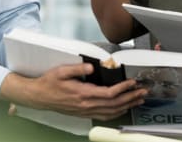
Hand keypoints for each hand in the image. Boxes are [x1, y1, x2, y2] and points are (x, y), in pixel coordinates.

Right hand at [1, 63, 147, 120]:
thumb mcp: (61, 71)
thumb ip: (77, 68)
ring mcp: (85, 111)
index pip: (109, 93)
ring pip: (111, 112)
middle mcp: (86, 105)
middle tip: (143, 92)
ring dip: (127, 106)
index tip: (133, 83)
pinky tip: (123, 109)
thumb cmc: (49, 83)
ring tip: (139, 100)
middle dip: (130, 98)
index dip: (123, 89)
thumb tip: (91, 66)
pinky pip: (104, 116)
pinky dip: (116, 113)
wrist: (38, 97)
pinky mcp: (84, 113)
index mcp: (82, 93)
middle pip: (114, 104)